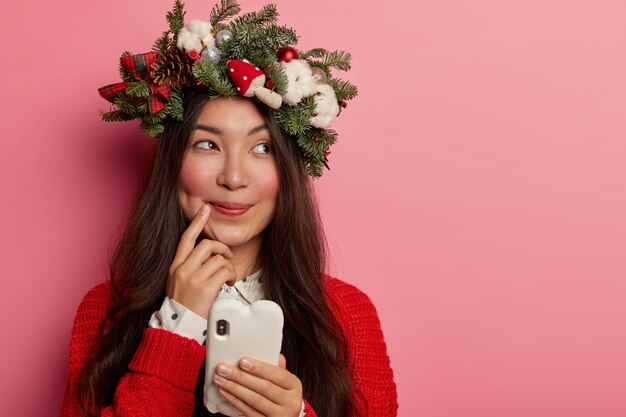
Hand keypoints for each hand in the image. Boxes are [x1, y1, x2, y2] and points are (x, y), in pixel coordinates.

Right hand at [167, 204, 236, 318]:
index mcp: (175, 266)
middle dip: (222, 248)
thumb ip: (189, 267)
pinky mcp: (205, 287)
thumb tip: (209, 256)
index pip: (186, 238)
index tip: (205, 210)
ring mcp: (193, 278)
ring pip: (219, 258)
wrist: (177, 327)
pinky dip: (231, 276)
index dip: (197, 222)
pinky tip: (228, 283)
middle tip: (227, 256)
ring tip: (227, 277)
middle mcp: (183, 269)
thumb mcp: (177, 283)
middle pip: (207, 245)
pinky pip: (225, 271)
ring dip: (228, 266)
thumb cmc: (182, 306)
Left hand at [213, 354, 302, 416]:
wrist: (286, 416)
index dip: (260, 368)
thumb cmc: (283, 395)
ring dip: (234, 388)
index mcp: (294, 386)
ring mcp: (278, 415)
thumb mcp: (285, 382)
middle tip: (224, 368)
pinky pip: (247, 411)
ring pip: (254, 400)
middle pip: (263, 387)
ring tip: (220, 379)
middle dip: (241, 376)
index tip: (242, 361)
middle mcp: (289, 402)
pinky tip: (225, 392)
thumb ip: (277, 368)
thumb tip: (272, 353)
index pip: (278, 374)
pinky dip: (234, 400)